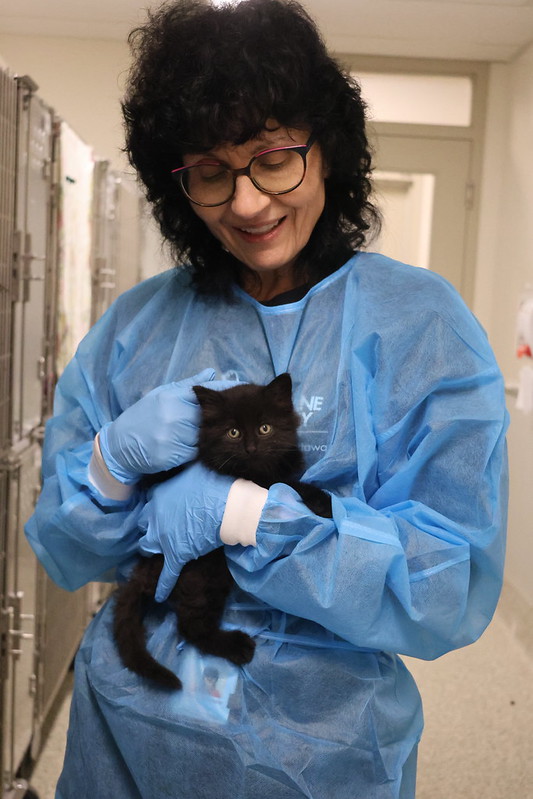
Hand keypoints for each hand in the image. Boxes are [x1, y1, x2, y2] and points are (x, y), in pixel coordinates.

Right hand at [98, 370, 237, 483]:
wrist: (119, 445)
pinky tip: (191, 446)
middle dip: (216, 420)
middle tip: (227, 420)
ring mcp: (170, 438)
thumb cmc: (143, 417)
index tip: (232, 401)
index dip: (220, 401)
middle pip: (207, 419)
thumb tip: (212, 374)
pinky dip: (195, 450)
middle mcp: (171, 417)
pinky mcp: (169, 457)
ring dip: (205, 437)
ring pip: (202, 437)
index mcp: (170, 398)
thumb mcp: (161, 395)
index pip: (205, 398)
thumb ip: (188, 386)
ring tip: (205, 434)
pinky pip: (193, 453)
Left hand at [137, 462, 233, 600]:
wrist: (229, 505)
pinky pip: (166, 575)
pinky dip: (162, 586)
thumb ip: (183, 475)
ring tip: (153, 552)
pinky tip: (158, 596)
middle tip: (156, 528)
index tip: (158, 506)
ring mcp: (163, 538)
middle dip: (148, 526)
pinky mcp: (176, 555)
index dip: (154, 506)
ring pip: (148, 546)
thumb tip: (187, 470)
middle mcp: (154, 517)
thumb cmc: (214, 484)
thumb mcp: (193, 471)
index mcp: (158, 495)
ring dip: (151, 548)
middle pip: (144, 524)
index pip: (148, 501)